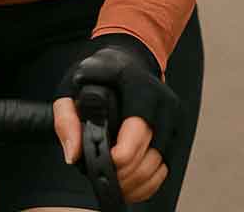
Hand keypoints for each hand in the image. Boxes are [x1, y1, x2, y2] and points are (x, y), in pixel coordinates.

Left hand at [53, 33, 178, 203]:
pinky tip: (129, 184)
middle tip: (103, 180)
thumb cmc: (102, 71)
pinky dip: (148, 183)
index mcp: (140, 88)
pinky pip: (166, 168)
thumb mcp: (76, 83)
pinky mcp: (177, 132)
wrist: (131, 58)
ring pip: (159, 167)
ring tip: (113, 185)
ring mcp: (174, 119)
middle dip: (123, 177)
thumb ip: (67, 117)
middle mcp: (163, 103)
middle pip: (148, 157)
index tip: (100, 162)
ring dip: (136, 184)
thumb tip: (73, 155)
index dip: (117, 159)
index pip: (136, 134)